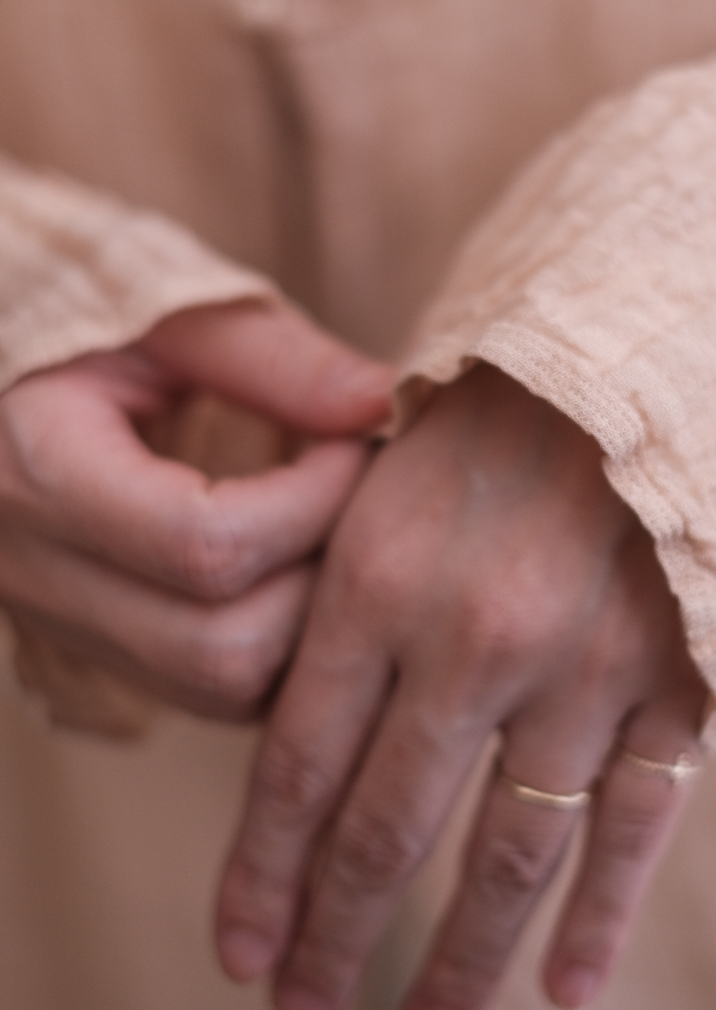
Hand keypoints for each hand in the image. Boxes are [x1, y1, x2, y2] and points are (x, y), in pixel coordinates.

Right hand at [0, 299, 392, 721]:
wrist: (5, 385)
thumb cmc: (86, 324)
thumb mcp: (170, 316)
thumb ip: (274, 358)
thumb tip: (384, 404)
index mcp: (38, 472)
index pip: (206, 545)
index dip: (314, 503)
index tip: (357, 443)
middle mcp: (35, 575)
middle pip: (224, 648)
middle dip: (322, 579)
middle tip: (359, 497)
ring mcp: (60, 628)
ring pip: (225, 690)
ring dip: (310, 624)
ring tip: (335, 530)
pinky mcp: (98, 651)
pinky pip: (214, 694)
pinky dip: (282, 646)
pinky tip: (302, 567)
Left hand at [216, 364, 707, 1009]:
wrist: (653, 358)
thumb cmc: (496, 416)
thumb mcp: (387, 477)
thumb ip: (338, 601)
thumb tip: (292, 740)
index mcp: (379, 576)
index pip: (297, 765)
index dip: (263, 874)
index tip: (241, 954)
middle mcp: (472, 637)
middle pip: (387, 828)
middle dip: (337, 933)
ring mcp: (581, 668)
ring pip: (509, 850)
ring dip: (462, 954)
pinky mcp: (674, 681)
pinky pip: (634, 824)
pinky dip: (599, 913)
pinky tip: (564, 982)